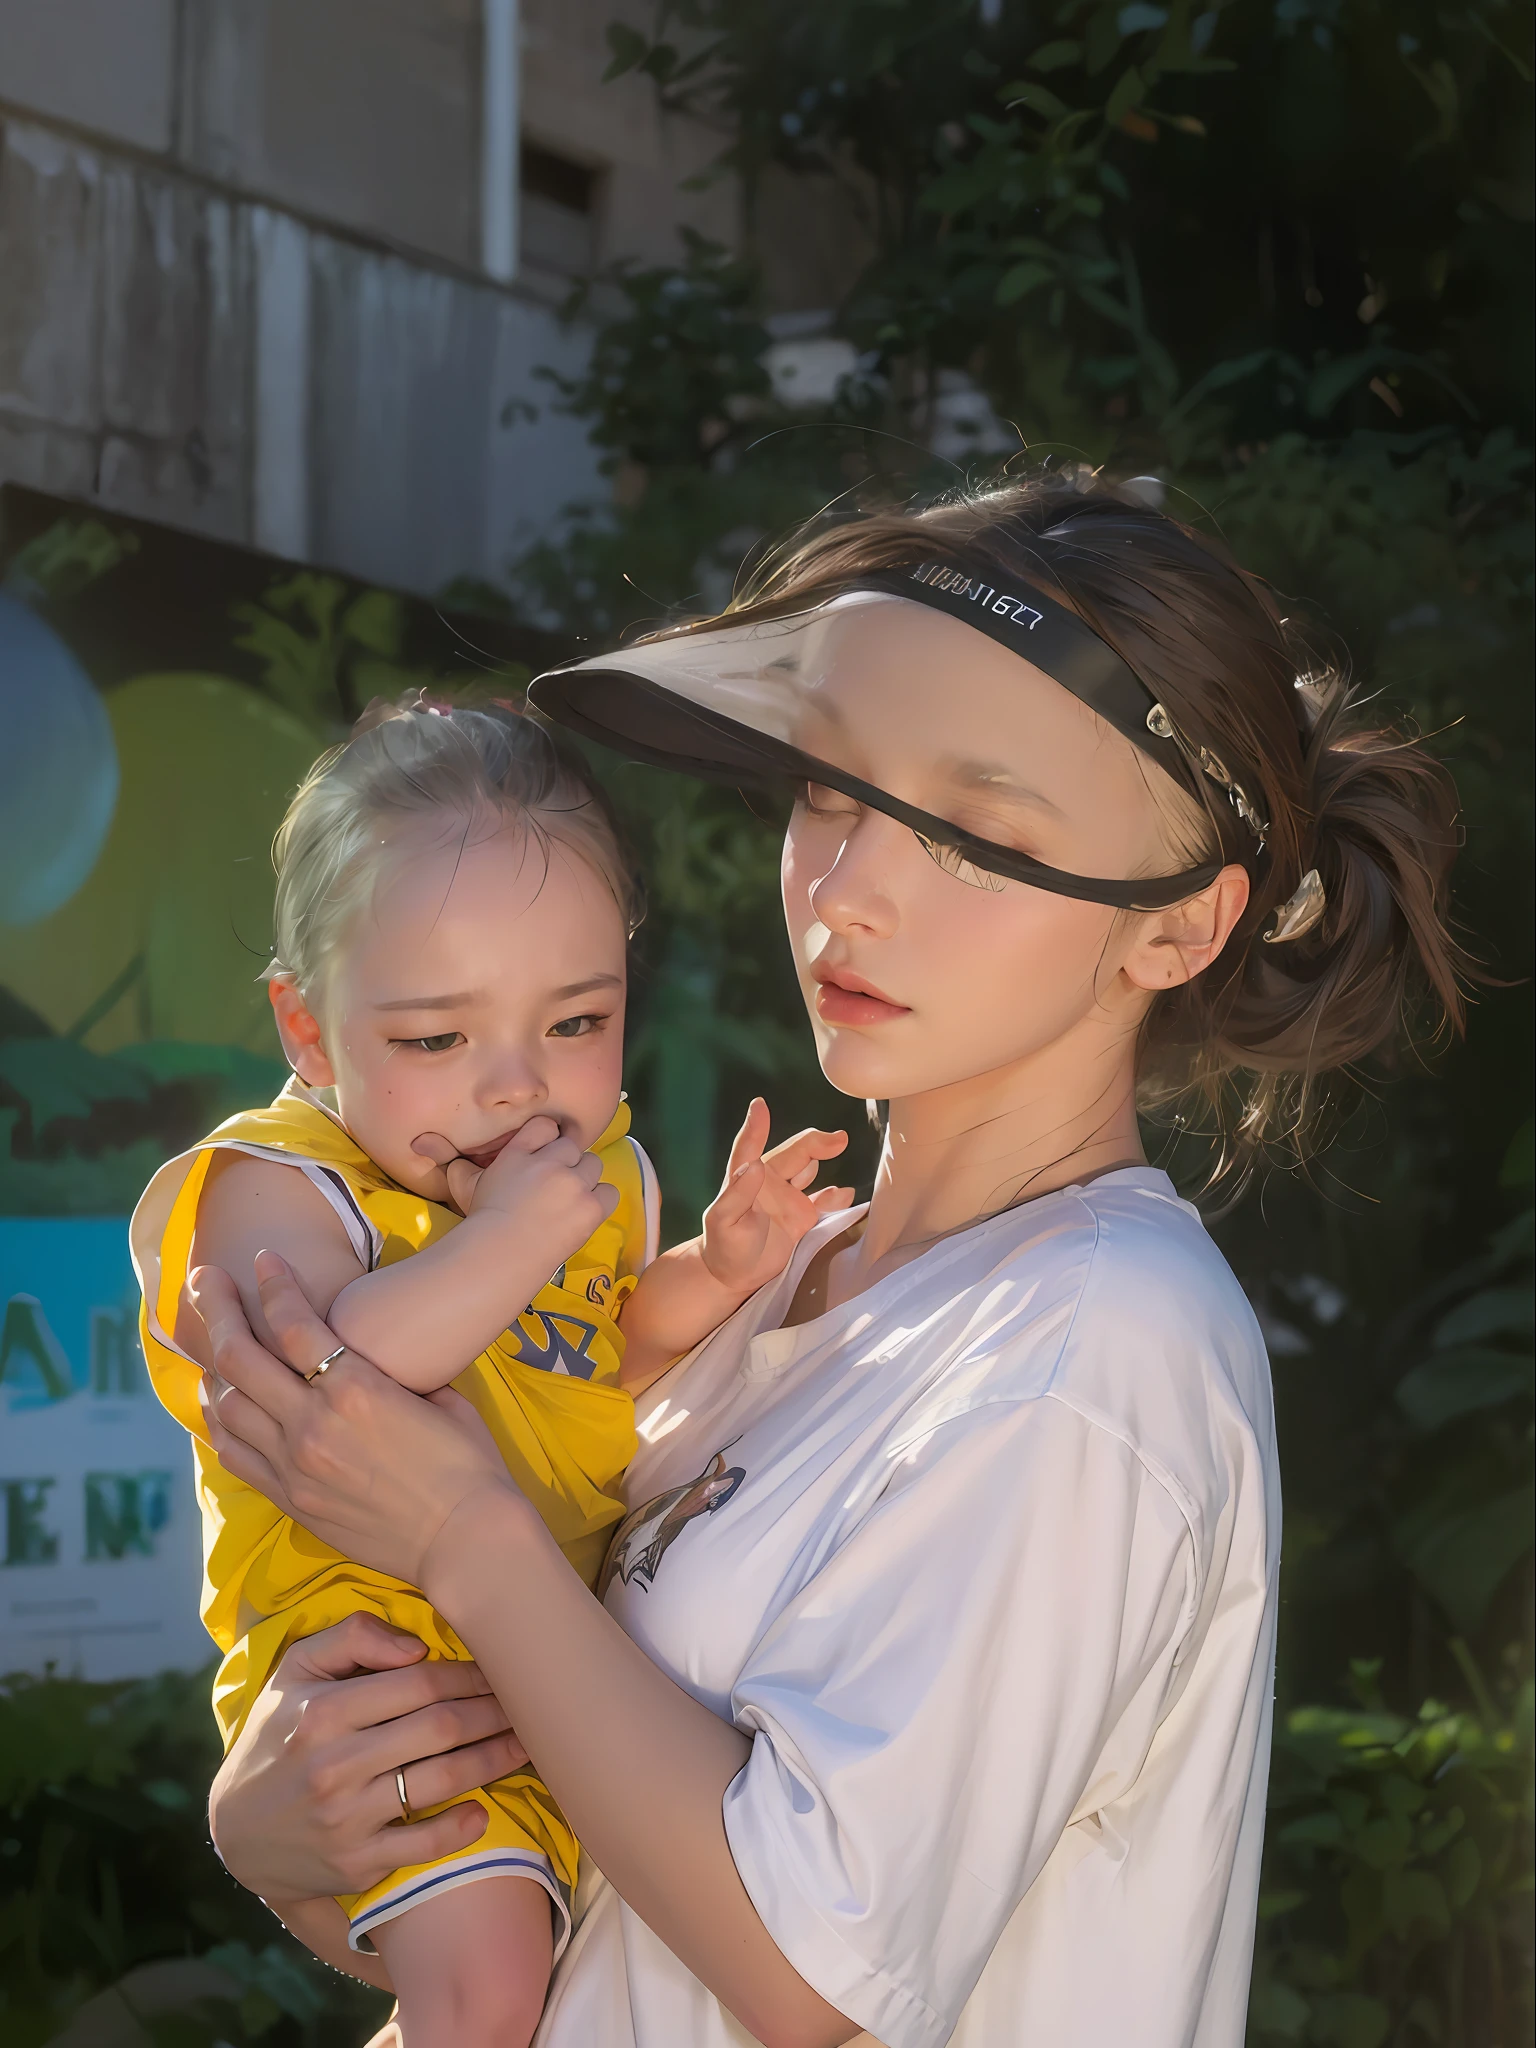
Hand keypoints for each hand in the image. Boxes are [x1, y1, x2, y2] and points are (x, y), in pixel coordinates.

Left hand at [189, 1251, 515, 1587]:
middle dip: (218, 1308)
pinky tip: (222, 1404)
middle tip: (206, 1280)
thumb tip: (373, 1357)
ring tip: (212, 1342)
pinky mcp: (292, 1500)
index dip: (272, 1285)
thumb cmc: (470, 1464)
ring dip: (213, 1367)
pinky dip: (221, 1423)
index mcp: (358, 1389)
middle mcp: (314, 1423)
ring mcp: (296, 1466)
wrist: (466, 1541)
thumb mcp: (442, 1397)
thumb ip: (395, 1373)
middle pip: (241, 1356)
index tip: (261, 1259)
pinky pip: (236, 1454)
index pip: (295, 1322)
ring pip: (227, 1406)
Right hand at [208, 1613, 528, 1906]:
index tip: (500, 1670)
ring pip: (443, 1781)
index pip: (420, 1683)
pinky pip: (423, 1844)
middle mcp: (335, 1767)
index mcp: (324, 1713)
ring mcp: (347, 1821)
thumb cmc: (279, 1734)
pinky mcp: (356, 1865)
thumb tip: (417, 1646)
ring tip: (525, 1744)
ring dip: (495, 1760)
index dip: (471, 1675)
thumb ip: (352, 1638)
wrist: (236, 1829)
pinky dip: (461, 1827)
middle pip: (441, 1729)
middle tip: (529, 1704)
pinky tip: (485, 1809)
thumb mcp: (297, 1671)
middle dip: (495, 1713)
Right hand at [412, 1116, 618, 1266]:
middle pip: (573, 1145)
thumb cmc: (480, 1221)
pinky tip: (583, 1212)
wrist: (499, 1255)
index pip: (545, 1126)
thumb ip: (453, 1161)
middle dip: (567, 1162)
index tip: (545, 1157)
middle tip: (557, 1185)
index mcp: (520, 1152)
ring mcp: (572, 1183)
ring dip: (585, 1179)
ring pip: (593, 1165)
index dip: (548, 1140)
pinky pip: (608, 1191)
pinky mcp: (589, 1206)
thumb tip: (421, 1142)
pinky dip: (599, 1200)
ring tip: (571, 1199)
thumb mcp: (464, 1186)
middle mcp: (549, 1162)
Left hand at [701, 1098, 851, 1300]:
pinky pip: (822, 1201)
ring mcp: (787, 1198)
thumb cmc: (723, 1245)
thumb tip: (753, 1165)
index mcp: (746, 1178)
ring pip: (808, 1169)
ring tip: (839, 1145)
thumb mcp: (723, 1222)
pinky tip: (846, 1194)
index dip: (755, 1127)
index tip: (759, 1105)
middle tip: (838, 1139)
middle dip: (815, 1142)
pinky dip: (835, 1196)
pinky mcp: (801, 1217)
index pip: (750, 1146)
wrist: (734, 1273)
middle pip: (794, 1153)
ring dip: (822, 1155)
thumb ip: (736, 1194)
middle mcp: (769, 1182)